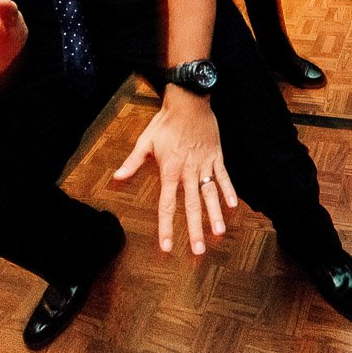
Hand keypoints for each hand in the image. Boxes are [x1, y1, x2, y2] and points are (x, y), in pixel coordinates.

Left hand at [113, 89, 237, 254]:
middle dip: (195, 229)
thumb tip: (117, 177)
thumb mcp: (146, 141)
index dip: (166, 227)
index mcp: (170, 171)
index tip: (167, 246)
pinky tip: (233, 206)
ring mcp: (205, 164)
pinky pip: (223, 177)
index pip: (167, 205)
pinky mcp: (216, 156)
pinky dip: (228, 190)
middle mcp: (189, 171)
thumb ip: (133, 162)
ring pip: (210, 194)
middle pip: (192, 205)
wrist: (189, 101)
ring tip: (219, 233)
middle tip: (198, 251)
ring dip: (215, 214)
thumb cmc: (165, 122)